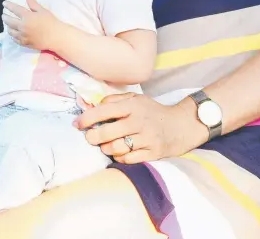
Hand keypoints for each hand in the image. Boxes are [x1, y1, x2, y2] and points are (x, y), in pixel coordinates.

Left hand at [2, 0, 61, 50]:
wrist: (56, 37)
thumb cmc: (50, 22)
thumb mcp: (42, 10)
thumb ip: (33, 4)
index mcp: (27, 16)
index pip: (15, 9)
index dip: (8, 5)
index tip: (4, 3)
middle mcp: (22, 26)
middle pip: (9, 21)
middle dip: (5, 17)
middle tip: (3, 15)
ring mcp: (23, 36)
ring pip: (11, 31)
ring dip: (8, 27)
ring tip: (7, 25)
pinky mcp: (25, 43)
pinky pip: (15, 39)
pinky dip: (13, 36)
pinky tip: (13, 34)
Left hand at [73, 92, 206, 162]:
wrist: (181, 125)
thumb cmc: (153, 111)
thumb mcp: (136, 98)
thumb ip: (115, 100)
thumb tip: (94, 105)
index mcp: (132, 106)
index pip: (104, 111)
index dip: (87, 118)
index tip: (77, 124)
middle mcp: (138, 121)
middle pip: (107, 133)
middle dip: (93, 137)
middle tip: (89, 138)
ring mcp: (146, 138)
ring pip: (116, 148)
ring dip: (106, 148)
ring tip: (105, 145)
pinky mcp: (152, 153)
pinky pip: (128, 160)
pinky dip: (120, 158)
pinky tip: (120, 152)